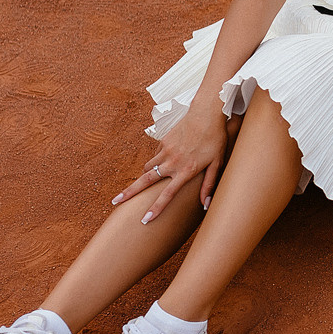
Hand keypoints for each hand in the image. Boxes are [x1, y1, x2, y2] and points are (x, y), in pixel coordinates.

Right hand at [114, 107, 229, 222]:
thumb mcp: (217, 163)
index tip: (144, 219)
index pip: (167, 195)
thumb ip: (209, 185)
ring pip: (147, 168)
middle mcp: (172, 162)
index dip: (156, 208)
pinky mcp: (163, 141)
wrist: (206, 114)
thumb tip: (205, 204)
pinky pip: (155, 156)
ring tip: (138, 187)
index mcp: (186, 171)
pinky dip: (154, 163)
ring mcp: (165, 151)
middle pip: (145, 181)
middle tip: (115, 202)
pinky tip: (162, 164)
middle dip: (129, 193)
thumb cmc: (215, 140)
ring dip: (142, 178)